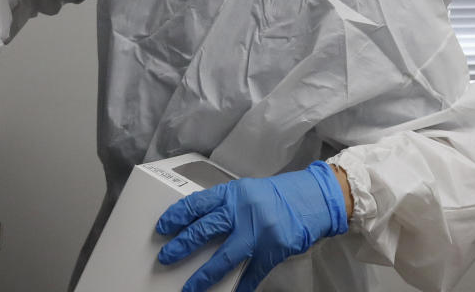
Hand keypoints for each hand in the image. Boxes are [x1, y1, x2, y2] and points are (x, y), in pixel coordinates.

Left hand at [155, 161, 347, 291]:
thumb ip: (225, 206)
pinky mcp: (272, 250)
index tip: (162, 227)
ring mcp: (258, 232)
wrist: (312, 199)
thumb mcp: (245, 192)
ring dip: (204, 274)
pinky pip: (252, 272)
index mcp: (233, 194)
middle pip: (205, 230)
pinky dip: (241, 286)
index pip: (197, 204)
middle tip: (166, 257)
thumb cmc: (276, 196)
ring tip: (189, 287)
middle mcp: (242, 211)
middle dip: (182, 245)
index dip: (177, 215)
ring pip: (224, 257)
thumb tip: (198, 224)